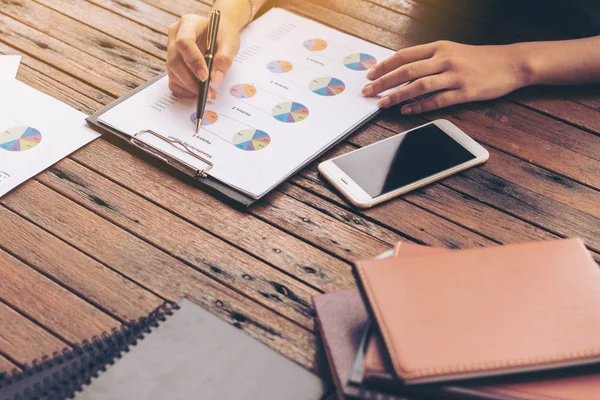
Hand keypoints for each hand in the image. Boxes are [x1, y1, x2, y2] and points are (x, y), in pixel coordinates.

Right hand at [167, 14, 240, 97]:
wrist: (219, 33)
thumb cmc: (223, 34)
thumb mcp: (230, 43)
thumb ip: (224, 59)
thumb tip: (215, 79)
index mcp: (189, 23)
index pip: (184, 42)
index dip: (193, 61)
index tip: (205, 76)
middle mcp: (175, 35)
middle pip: (175, 60)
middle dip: (190, 80)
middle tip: (207, 92)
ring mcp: (171, 50)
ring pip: (172, 72)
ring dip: (189, 87)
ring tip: (208, 94)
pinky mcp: (173, 64)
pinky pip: (173, 80)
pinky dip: (184, 90)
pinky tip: (197, 93)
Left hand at [362, 41, 526, 113]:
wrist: (510, 63)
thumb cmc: (478, 59)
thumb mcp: (451, 51)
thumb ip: (428, 59)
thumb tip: (401, 71)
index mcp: (439, 47)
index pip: (404, 55)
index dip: (384, 66)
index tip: (369, 75)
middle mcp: (444, 59)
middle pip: (406, 70)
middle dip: (383, 82)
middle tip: (367, 92)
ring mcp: (455, 75)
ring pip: (419, 86)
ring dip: (397, 96)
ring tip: (382, 104)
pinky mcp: (465, 91)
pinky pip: (437, 100)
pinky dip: (419, 107)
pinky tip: (406, 111)